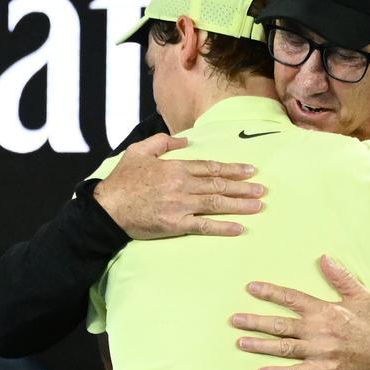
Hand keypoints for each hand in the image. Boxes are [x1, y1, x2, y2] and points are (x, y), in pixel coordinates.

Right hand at [93, 133, 265, 238]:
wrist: (107, 209)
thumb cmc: (122, 181)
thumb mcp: (138, 151)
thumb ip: (162, 143)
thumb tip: (185, 142)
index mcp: (175, 168)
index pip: (210, 168)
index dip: (232, 169)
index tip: (249, 171)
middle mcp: (182, 186)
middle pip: (219, 186)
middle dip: (243, 187)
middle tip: (262, 189)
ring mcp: (181, 206)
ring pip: (217, 204)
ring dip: (240, 205)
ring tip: (258, 205)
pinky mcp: (176, 225)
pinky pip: (204, 226)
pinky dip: (223, 227)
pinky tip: (239, 228)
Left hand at [233, 255, 369, 369]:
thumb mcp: (361, 295)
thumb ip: (341, 277)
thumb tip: (324, 257)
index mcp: (325, 310)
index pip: (292, 298)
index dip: (270, 292)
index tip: (251, 288)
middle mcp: (318, 330)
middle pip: (281, 325)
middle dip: (255, 321)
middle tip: (234, 319)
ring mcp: (319, 352)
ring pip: (283, 347)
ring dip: (260, 345)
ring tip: (240, 342)